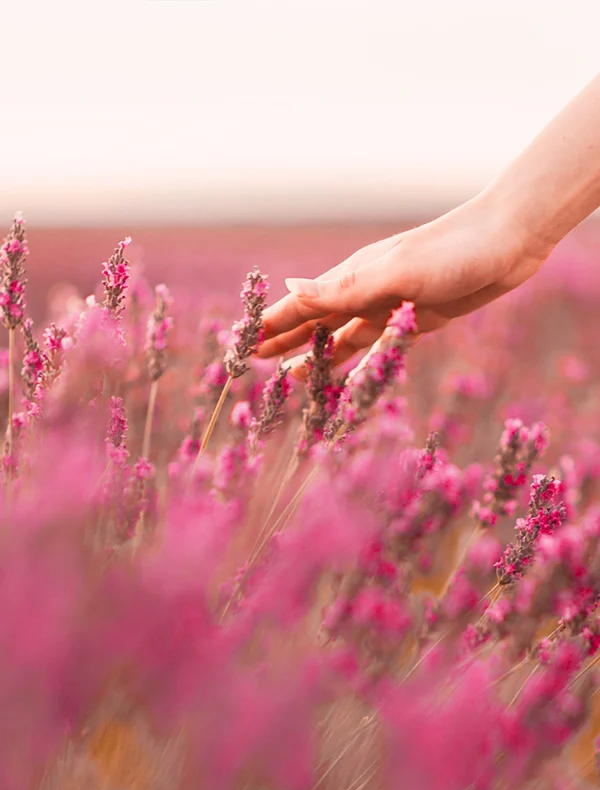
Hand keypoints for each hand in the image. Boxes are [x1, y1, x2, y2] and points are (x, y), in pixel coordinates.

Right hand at [258, 191, 552, 377]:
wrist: (510, 240)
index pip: (300, 306)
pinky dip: (356, 360)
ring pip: (341, 337)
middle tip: (254, 362)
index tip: (242, 344)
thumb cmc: (453, 251)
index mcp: (354, 277)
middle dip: (285, 342)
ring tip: (290, 376)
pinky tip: (346, 373)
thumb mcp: (396, 274)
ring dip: (315, 355)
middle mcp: (365, 292)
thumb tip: (289, 290)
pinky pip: (375, 345)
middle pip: (315, 323)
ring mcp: (390, 306)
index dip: (271, 325)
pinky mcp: (416, 319)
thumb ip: (343, 290)